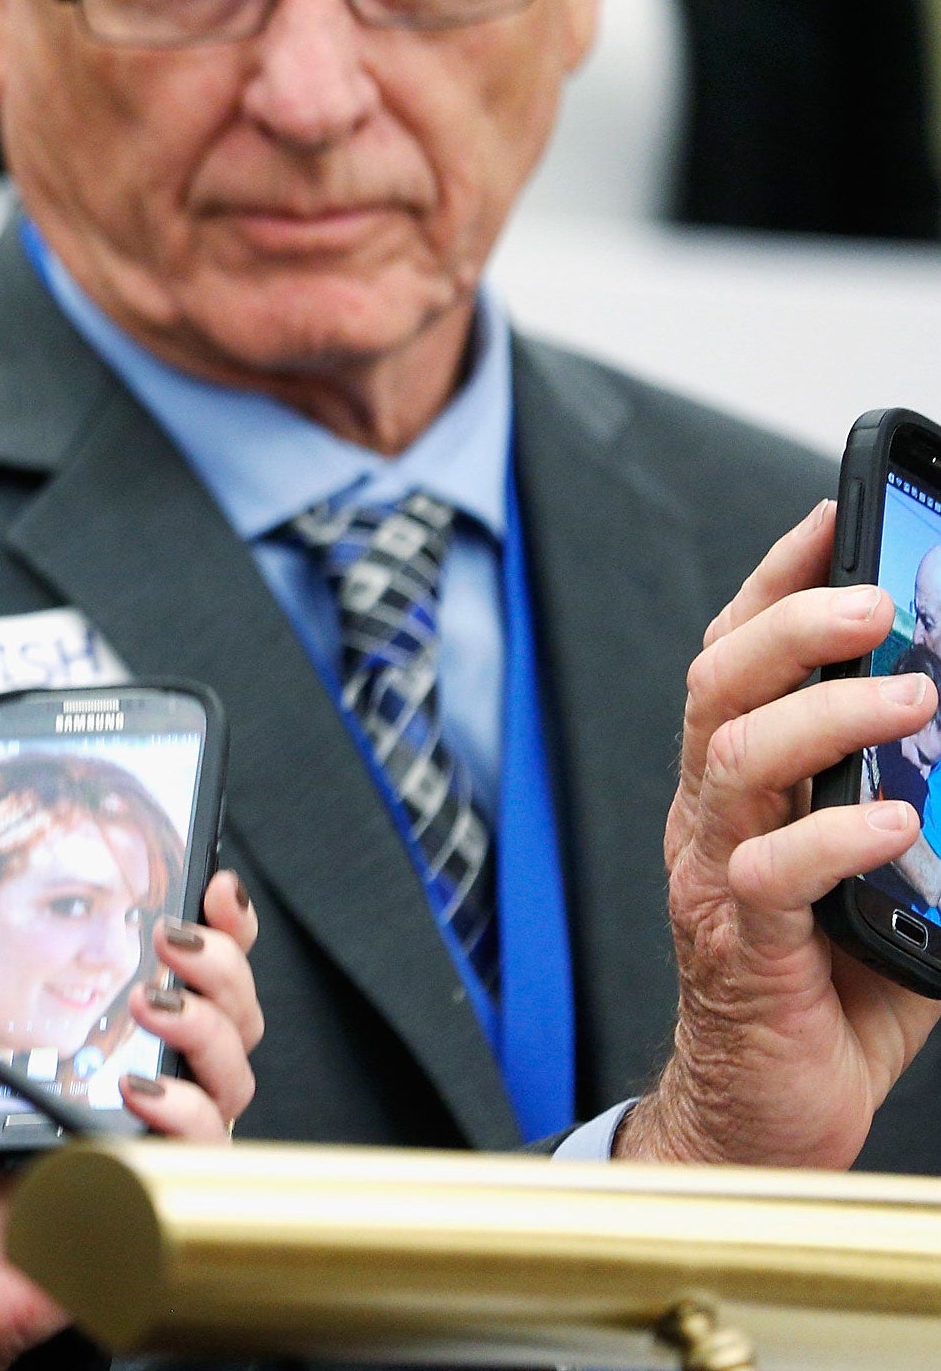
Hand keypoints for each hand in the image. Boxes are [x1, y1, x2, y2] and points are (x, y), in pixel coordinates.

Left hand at [0, 833, 261, 1370]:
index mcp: (96, 1042)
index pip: (182, 974)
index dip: (217, 928)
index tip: (212, 882)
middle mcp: (139, 1091)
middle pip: (230, 1015)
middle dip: (224, 965)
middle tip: (173, 941)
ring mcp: (152, 1151)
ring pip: (234, 1078)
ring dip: (209, 1028)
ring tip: (152, 1008)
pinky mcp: (151, 1209)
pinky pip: (204, 1161)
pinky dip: (186, 1118)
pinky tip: (140, 1098)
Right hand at [622, 501, 940, 1165]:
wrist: (768, 1113)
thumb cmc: (828, 990)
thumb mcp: (894, 872)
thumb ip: (934, 809)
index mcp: (740, 785)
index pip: (738, 655)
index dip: (778, 580)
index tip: (833, 516)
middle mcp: (711, 814)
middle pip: (717, 684)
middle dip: (792, 623)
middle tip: (874, 600)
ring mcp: (713, 873)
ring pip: (731, 758)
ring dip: (820, 713)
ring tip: (910, 695)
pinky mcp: (737, 943)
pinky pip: (768, 874)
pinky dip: (831, 838)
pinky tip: (892, 824)